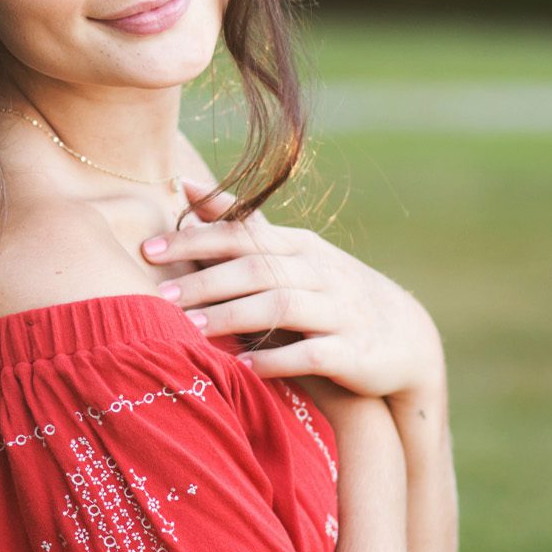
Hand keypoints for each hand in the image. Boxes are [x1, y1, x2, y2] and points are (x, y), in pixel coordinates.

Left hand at [144, 178, 444, 401]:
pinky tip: (245, 367)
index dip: (193, 240)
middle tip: (157, 296)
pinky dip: (278, 358)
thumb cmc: (325, 291)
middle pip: (255, 269)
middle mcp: (318, 271)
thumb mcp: (287, 254)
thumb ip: (237, 224)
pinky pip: (314, 353)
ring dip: (233, 317)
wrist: (403, 337)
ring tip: (190, 329)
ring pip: (281, 306)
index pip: (240, 234)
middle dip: (204, 281)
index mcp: (297, 246)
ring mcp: (339, 310)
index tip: (147, 250)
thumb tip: (182, 184)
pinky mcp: (354, 352)